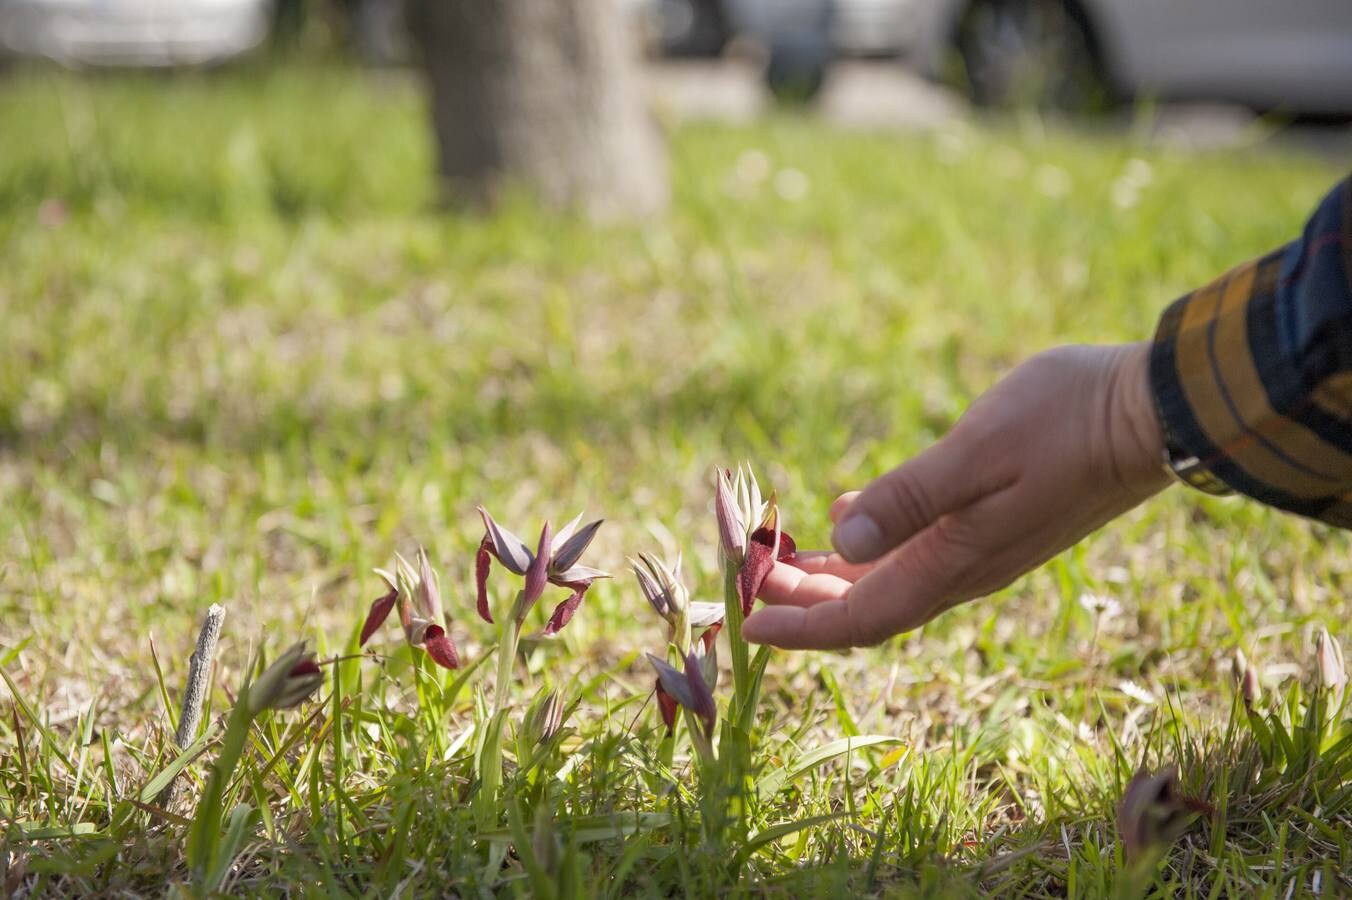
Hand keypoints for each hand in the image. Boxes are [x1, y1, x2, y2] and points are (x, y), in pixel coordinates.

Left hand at [743, 342, 1170, 648]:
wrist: (1153, 413)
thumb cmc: (1067, 422)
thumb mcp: (978, 452)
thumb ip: (910, 499)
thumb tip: (842, 539)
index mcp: (956, 562)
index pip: (863, 618)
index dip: (804, 626)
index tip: (751, 625)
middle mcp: (965, 568)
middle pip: (868, 603)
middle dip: (805, 597)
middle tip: (749, 580)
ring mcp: (983, 547)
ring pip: (889, 578)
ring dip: (833, 573)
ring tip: (782, 558)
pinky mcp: (996, 522)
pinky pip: (915, 551)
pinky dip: (870, 545)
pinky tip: (850, 520)